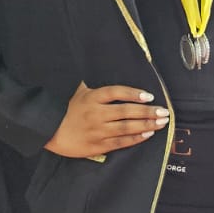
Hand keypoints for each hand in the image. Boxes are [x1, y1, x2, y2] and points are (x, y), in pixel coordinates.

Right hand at [45, 82, 167, 158]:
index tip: (150, 96)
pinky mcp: (97, 145)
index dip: (134, 94)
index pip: (116, 93)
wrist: (49, 132)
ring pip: (126, 128)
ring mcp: (97, 131)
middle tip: (164, 112)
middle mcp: (96, 114)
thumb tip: (103, 67)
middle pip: (126, 111)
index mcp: (91, 98)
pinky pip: (120, 142)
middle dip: (148, 112)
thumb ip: (93, 85)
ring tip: (161, 123)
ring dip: (146, 125)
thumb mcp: (77, 92)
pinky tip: (147, 134)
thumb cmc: (65, 110)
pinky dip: (135, 138)